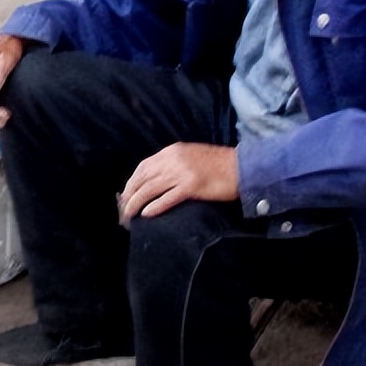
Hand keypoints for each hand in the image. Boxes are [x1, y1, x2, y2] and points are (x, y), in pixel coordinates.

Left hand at [118, 143, 238, 221]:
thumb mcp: (191, 156)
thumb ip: (173, 164)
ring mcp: (182, 172)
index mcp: (172, 151)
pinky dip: (154, 207)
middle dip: (130, 194)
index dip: (132, 182)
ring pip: (150, 189)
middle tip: (123, 208)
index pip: (143, 167)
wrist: (242, 167)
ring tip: (129, 215)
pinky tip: (147, 214)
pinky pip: (166, 198)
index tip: (126, 194)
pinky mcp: (191, 186)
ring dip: (137, 203)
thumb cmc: (219, 165)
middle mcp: (173, 159)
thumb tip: (155, 180)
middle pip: (143, 178)